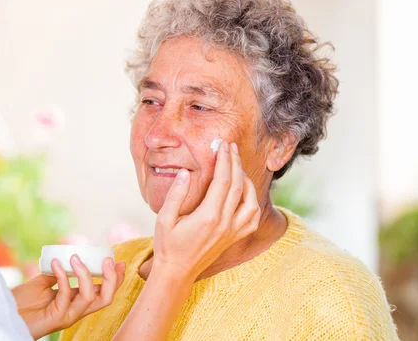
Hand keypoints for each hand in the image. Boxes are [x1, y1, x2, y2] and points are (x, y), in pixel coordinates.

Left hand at [13, 255, 124, 338]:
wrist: (5, 314)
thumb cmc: (21, 302)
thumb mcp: (43, 282)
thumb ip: (56, 273)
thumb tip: (65, 257)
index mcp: (76, 301)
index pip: (103, 292)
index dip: (115, 278)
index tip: (118, 260)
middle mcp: (76, 310)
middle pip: (106, 298)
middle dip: (112, 279)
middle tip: (108, 261)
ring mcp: (67, 315)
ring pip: (90, 298)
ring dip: (85, 274)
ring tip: (75, 258)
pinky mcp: (56, 317)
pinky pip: (65, 295)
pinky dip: (62, 276)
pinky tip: (53, 264)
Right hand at [153, 139, 260, 281]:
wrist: (177, 272)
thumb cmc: (167, 245)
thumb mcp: (164, 219)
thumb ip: (175, 194)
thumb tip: (184, 172)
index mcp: (208, 216)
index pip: (222, 180)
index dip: (224, 159)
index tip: (221, 145)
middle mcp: (225, 223)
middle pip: (238, 185)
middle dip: (235, 162)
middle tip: (230, 147)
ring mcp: (232, 232)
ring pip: (251, 201)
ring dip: (247, 180)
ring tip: (237, 166)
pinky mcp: (234, 238)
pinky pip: (252, 218)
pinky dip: (253, 201)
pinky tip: (245, 192)